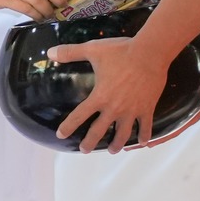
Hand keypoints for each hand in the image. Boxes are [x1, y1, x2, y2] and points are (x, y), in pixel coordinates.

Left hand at [50, 36, 165, 153]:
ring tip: (112, 151)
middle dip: (89, 143)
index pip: (79, 116)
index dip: (68, 127)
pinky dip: (144, 136)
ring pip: (122, 134)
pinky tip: (142, 142)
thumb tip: (50, 53)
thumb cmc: (121, 51)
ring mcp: (132, 110)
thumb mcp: (93, 50)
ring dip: (116, 144)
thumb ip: (70, 52)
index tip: (61, 135)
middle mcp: (114, 108)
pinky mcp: (147, 108)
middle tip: (84, 150)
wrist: (150, 53)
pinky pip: (146, 127)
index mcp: (99, 96)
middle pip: (99, 131)